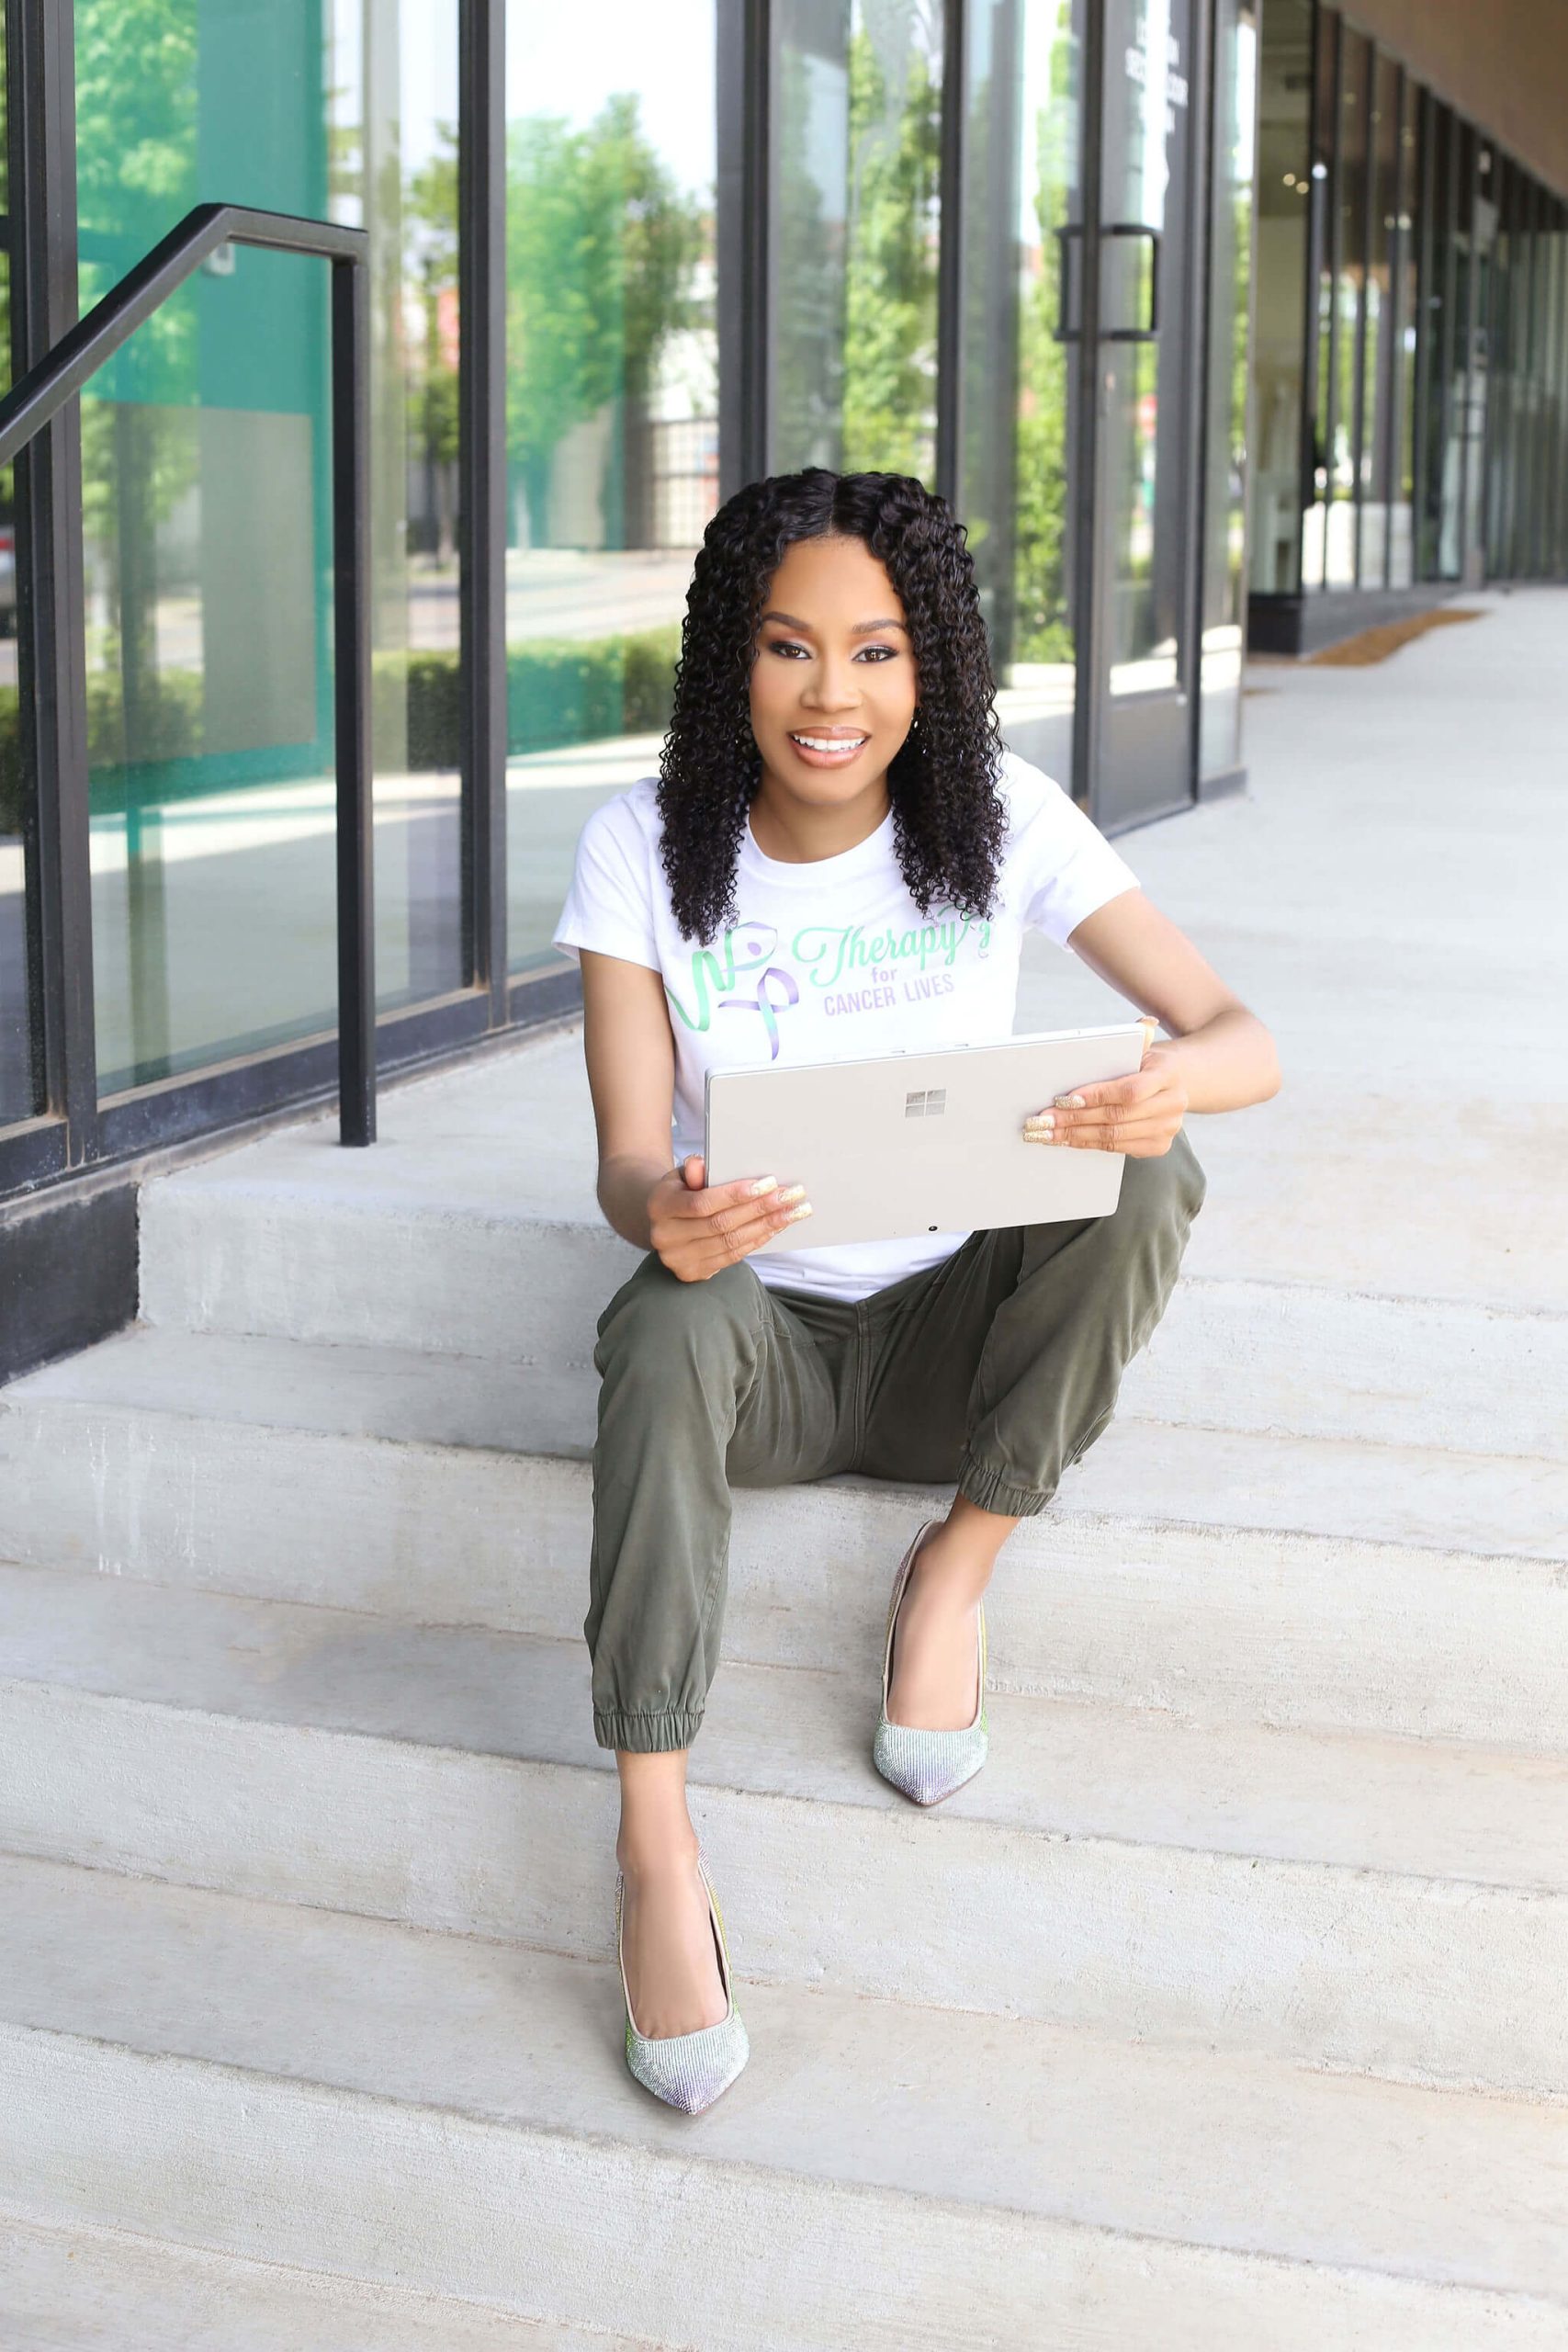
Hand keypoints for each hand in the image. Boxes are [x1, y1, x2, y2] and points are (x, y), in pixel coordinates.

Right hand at [647, 1156, 811, 1281]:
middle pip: (721, 1224)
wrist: (664, 1222)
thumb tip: (701, 1163)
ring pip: (731, 1242)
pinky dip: (757, 1240)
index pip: (701, 1203)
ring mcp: (678, 1259)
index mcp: (659, 1206)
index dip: (735, 1195)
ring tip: (794, 1211)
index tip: (768, 1183)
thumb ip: (693, 1170)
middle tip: (791, 1195)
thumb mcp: (682, 1176)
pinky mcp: (692, 1273)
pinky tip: (776, 1226)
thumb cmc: (681, 1192)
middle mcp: (664, 1237)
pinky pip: (732, 1256)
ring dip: (768, 1226)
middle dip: (761, 1209)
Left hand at [1023, 1039, 1188, 1157]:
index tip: (1064, 1100)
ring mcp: (1168, 1128)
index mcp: (1168, 1075)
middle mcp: (1173, 1104)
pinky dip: (1088, 1144)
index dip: (1096, 1097)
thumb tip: (1145, 1023)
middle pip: (1116, 1117)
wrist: (1174, 1083)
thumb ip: (1138, 1038)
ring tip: (1047, 1132)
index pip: (1128, 1091)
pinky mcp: (1159, 1145)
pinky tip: (1067, 1139)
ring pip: (1113, 1136)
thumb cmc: (1147, 1064)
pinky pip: (1117, 1148)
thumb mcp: (1143, 1049)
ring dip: (1075, 1135)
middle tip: (1043, 1119)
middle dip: (1075, 1119)